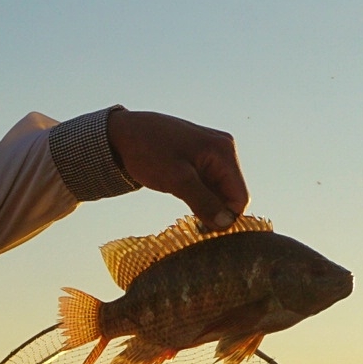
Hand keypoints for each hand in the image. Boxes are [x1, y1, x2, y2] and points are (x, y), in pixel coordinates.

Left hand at [106, 109, 250, 229]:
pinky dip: (198, 197)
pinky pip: (207, 185)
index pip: (240, 197)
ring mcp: (212, 155)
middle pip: (231, 195)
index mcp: (223, 152)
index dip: (227, 218)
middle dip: (215, 212)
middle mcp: (223, 151)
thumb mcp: (176, 180)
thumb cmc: (148, 151)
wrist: (123, 133)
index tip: (204, 230)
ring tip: (185, 210)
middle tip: (192, 224)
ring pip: (218, 192)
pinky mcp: (200, 160)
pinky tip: (182, 198)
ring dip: (205, 206)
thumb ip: (203, 202)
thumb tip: (225, 224)